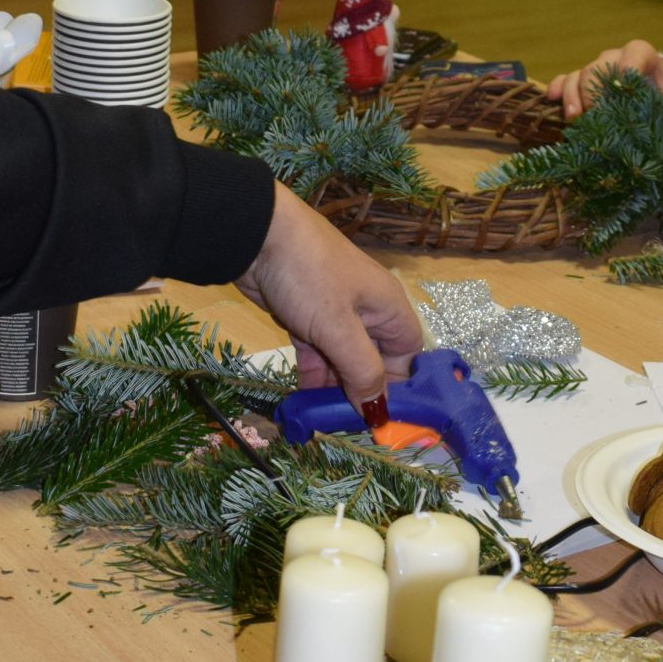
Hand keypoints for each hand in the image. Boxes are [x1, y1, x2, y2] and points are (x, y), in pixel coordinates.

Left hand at [234, 180, 422, 408]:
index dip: (398, 388)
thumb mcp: (338, 328)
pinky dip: (312, 376)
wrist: (255, 235)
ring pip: (342, 361)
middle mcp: (368, 312)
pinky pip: (318, 354)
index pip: (407, 357)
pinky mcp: (307, 317)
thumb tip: (379, 411)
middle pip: (374, 363)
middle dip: (360, 394)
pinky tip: (303, 401)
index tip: (381, 421)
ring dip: (333, 389)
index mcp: (389, 308)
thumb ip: (361, 371)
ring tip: (319, 421)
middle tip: (343, 427)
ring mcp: (336, 314)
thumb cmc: (308, 276)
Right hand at [547, 41, 662, 119]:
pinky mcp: (582, 83)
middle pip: (600, 65)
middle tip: (596, 115)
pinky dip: (557, 88)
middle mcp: (618, 60)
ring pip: (580, 73)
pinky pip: (565, 79)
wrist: (656, 96)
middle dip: (595, 90)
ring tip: (575, 118)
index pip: (637, 50)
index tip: (624, 86)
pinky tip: (551, 101)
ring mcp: (597, 70)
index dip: (629, 64)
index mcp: (646, 59)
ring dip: (573, 95)